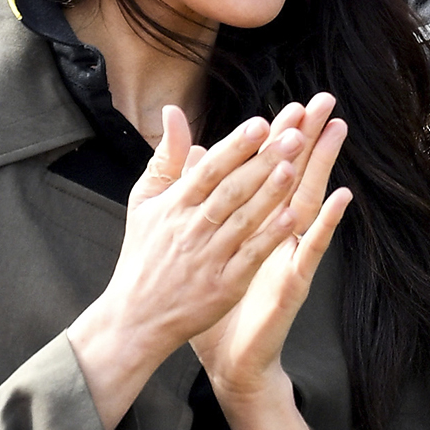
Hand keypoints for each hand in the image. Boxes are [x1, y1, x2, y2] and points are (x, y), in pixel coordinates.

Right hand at [66, 107, 306, 428]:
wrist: (135, 317)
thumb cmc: (144, 254)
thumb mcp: (145, 202)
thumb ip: (165, 157)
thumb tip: (173, 112)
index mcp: (174, 206)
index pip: (209, 170)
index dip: (236, 146)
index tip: (261, 124)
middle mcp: (192, 229)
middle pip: (231, 190)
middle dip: (263, 162)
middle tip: (294, 136)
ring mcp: (208, 258)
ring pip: (243, 221)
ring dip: (269, 195)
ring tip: (294, 169)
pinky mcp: (223, 286)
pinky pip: (249, 258)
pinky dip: (268, 238)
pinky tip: (290, 219)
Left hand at [190, 93, 353, 399]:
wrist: (226, 360)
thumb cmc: (215, 303)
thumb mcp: (202, 246)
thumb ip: (201, 200)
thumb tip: (194, 158)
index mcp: (254, 223)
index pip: (269, 173)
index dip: (280, 139)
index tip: (291, 104)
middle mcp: (277, 235)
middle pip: (295, 178)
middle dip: (309, 139)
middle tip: (325, 102)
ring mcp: (289, 256)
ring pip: (308, 203)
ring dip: (324, 167)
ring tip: (337, 131)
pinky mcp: (293, 282)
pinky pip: (312, 249)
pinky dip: (328, 223)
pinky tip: (341, 197)